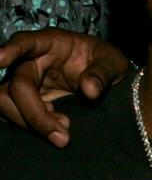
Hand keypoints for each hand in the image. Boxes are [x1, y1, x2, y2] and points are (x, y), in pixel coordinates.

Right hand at [0, 29, 128, 145]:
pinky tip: (55, 128)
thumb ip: (102, 74)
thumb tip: (90, 90)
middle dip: (33, 114)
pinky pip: (13, 114)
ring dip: (30, 122)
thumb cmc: (105, 62)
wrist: (105, 77)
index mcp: (50, 42)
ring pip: (6, 102)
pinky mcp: (26, 99)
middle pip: (14, 86)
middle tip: (62, 137)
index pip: (25, 42)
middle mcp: (31, 60)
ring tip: (62, 132)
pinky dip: (31, 126)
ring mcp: (26, 81)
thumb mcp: (113, 63)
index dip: (11, 50)